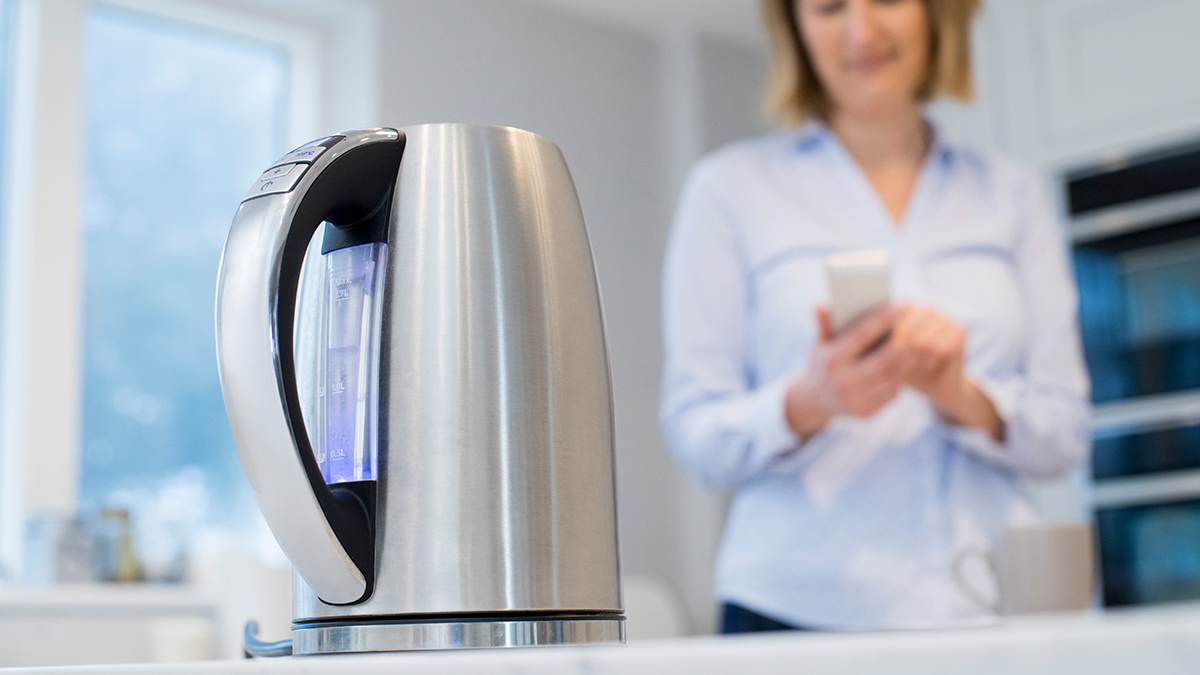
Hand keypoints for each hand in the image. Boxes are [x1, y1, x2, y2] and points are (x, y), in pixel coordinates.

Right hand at [784, 305, 906, 438]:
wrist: (814, 401)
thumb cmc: (822, 363)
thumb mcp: (819, 343)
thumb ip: (823, 324)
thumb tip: (819, 305)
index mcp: (831, 360)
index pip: (862, 335)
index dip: (884, 319)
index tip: (901, 306)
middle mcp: (843, 382)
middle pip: (884, 359)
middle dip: (903, 342)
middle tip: (914, 327)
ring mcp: (855, 400)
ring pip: (893, 377)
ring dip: (907, 360)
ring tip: (914, 345)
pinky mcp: (866, 413)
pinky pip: (893, 392)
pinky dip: (901, 377)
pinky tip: (905, 364)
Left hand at [892, 305, 1003, 441]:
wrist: (936, 385)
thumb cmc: (907, 369)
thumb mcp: (888, 355)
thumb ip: (880, 343)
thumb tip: (863, 339)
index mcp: (909, 309)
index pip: (892, 319)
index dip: (886, 341)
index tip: (880, 359)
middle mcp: (928, 309)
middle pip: (906, 330)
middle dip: (900, 353)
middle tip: (899, 367)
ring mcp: (946, 319)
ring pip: (921, 341)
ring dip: (915, 359)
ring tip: (915, 366)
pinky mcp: (960, 332)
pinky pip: (938, 349)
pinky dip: (930, 362)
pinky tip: (928, 367)